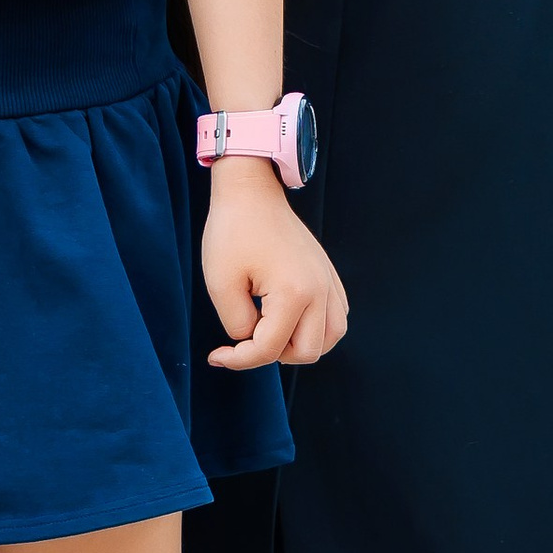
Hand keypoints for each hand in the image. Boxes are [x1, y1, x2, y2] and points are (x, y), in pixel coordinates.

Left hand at [202, 168, 348, 368]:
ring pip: (331, 337)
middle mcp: (320, 290)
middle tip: (244, 340)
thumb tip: (252, 340)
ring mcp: (328, 280)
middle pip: (307, 352)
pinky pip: (336, 315)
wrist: (251, 192)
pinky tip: (289, 319)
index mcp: (294, 292)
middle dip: (272, 355)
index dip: (239, 359)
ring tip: (270, 334)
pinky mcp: (328, 274)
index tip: (216, 355)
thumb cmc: (232, 232)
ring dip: (300, 345)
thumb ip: (237, 324)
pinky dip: (317, 328)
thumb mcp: (221, 284)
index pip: (270, 349)